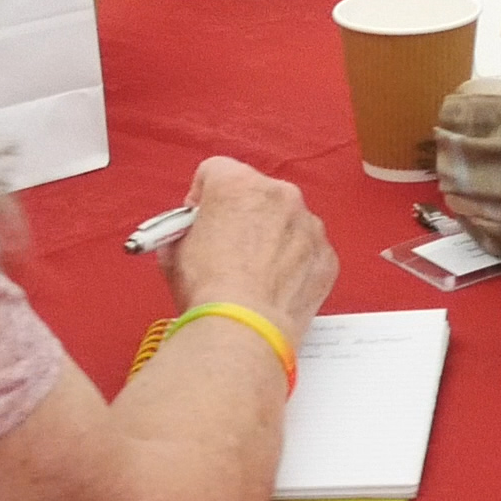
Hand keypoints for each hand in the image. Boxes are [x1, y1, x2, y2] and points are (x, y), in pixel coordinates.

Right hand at [157, 157, 335, 340]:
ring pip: (286, 220)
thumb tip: (188, 235)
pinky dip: (295, 264)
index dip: (202, 198)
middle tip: (226, 250)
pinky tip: (275, 288)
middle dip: (241, 215)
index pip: (214, 171)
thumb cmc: (207, 289)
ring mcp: (308, 224)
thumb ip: (185, 231)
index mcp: (236, 183)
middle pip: (255, 193)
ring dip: (271, 238)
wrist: (243, 329)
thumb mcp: (174, 252)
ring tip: (253, 275)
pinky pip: (307, 250)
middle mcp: (279, 194)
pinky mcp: (326, 255)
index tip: (199, 221)